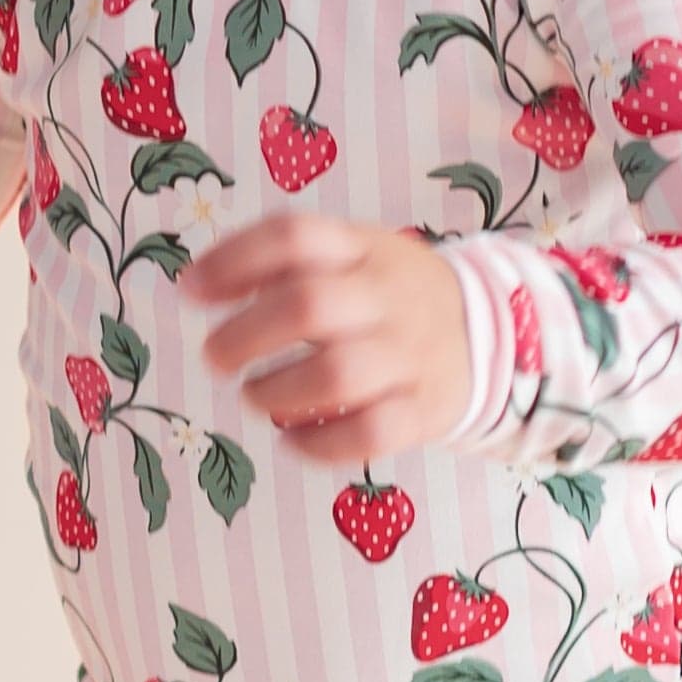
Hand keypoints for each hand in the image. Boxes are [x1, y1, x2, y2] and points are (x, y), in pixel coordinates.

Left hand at [177, 214, 472, 467]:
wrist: (490, 332)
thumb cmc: (389, 297)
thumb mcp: (351, 257)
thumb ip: (280, 265)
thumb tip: (194, 286)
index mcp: (362, 250)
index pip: (295, 237)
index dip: (233, 261)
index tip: (190, 291)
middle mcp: (387, 297)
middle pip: (309, 306)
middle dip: (245, 336)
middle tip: (215, 358)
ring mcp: (409, 355)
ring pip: (338, 375)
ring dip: (277, 392)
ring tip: (254, 398)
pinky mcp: (425, 410)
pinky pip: (371, 433)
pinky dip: (320, 444)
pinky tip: (291, 442)